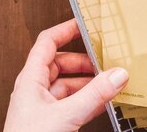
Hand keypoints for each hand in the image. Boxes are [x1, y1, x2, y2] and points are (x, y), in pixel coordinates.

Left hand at [4, 19, 128, 131]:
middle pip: (61, 63)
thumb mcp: (65, 115)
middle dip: (84, 60)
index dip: (65, 29)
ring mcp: (43, 105)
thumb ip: (93, 95)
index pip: (47, 42)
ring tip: (110, 80)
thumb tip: (116, 74)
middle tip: (106, 57)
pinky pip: (72, 102)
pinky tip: (104, 101)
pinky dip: (88, 99)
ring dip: (88, 81)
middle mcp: (35, 88)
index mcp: (31, 78)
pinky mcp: (52, 121)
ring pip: (68, 84)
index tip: (85, 24)